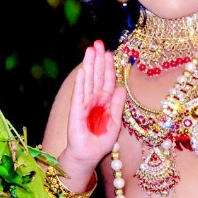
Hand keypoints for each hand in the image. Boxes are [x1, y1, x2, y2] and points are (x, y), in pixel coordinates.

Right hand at [61, 41, 124, 175]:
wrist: (88, 155)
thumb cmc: (100, 141)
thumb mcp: (115, 122)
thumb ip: (117, 105)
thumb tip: (120, 87)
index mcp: (105, 102)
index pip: (107, 80)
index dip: (108, 66)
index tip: (110, 52)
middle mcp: (95, 100)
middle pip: (97, 75)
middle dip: (98, 59)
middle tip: (98, 43)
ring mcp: (85, 103)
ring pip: (88, 80)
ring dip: (89, 65)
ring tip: (90, 49)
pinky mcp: (77, 110)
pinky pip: (80, 94)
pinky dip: (81, 82)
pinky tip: (83, 70)